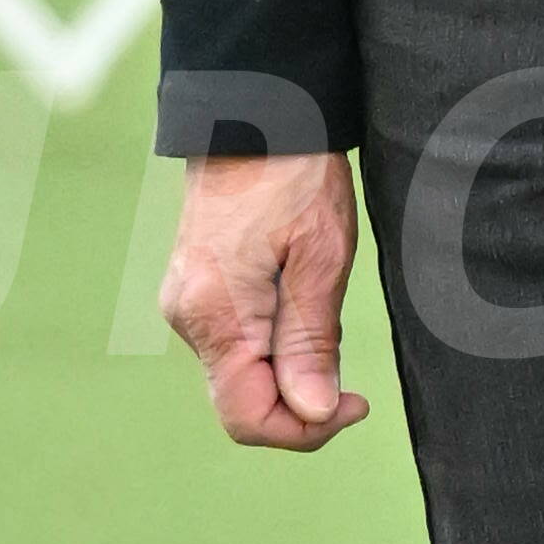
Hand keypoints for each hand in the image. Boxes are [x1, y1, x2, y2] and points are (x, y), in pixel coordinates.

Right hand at [162, 144, 365, 448]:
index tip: (355, 403)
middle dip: (302, 402)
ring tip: (326, 311)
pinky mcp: (198, 291)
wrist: (257, 113)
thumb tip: (314, 413)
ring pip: (244, 376)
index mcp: (215, 315)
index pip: (249, 419)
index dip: (306, 430)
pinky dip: (277, 346)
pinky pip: (239, 345)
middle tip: (352, 372)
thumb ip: (312, 343)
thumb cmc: (294, 175)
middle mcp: (189, 317)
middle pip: (243, 404)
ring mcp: (188, 305)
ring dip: (292, 369)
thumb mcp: (321, 259)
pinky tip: (303, 302)